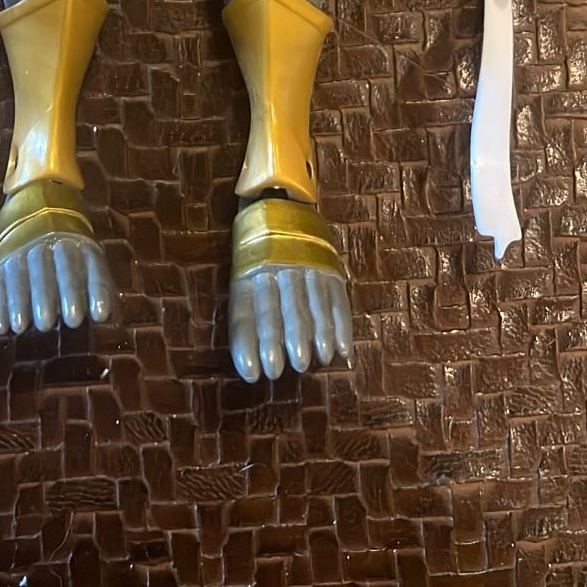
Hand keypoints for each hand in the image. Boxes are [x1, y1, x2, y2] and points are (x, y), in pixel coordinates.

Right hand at [0, 230, 114, 334]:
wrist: (36, 201)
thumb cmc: (70, 247)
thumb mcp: (88, 252)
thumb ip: (97, 282)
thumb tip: (105, 317)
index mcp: (78, 241)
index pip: (90, 265)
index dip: (96, 290)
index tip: (100, 315)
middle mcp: (48, 242)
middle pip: (47, 270)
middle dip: (48, 296)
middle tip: (49, 323)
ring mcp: (21, 248)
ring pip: (19, 275)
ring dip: (19, 301)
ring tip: (22, 326)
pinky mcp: (1, 259)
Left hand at [229, 264, 352, 381]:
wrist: (281, 210)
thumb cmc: (258, 260)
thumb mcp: (243, 279)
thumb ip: (247, 317)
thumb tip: (251, 370)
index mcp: (247, 276)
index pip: (244, 314)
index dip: (247, 345)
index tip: (252, 375)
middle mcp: (275, 270)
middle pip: (277, 309)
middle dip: (280, 340)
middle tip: (286, 368)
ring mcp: (305, 266)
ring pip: (311, 304)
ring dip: (317, 334)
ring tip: (319, 359)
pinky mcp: (329, 267)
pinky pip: (337, 299)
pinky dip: (342, 326)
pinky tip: (343, 350)